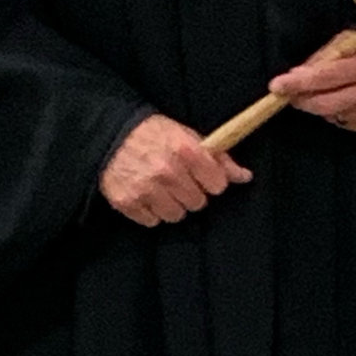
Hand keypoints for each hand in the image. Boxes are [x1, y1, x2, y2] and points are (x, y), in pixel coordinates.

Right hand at [100, 114, 252, 227]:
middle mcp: (166, 171)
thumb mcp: (187, 136)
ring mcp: (146, 189)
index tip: (203, 176)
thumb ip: (218, 157)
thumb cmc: (153, 134)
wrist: (110, 133)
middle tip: (178, 180)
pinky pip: (152, 221)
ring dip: (172, 204)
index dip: (212, 181)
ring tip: (162, 188)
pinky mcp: (128, 202)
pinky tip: (146, 194)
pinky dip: (151, 211)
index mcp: (185, 151)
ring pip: (176, 216)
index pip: (217, 184)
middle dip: (191, 192)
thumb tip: (245, 177)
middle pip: (198, 203)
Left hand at [269, 33, 355, 133]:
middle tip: (289, 94)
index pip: (327, 76)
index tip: (277, 85)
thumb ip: (325, 55)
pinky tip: (344, 101)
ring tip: (324, 92)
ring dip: (321, 106)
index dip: (300, 82)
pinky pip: (347, 124)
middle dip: (303, 99)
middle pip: (327, 103)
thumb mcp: (352, 41)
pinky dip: (338, 114)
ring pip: (334, 115)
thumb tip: (297, 73)